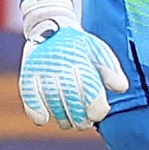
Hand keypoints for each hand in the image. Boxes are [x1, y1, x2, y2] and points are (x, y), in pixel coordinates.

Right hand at [18, 0, 128, 129]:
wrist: (50, 26)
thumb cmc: (80, 46)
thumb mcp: (99, 52)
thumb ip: (111, 70)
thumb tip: (121, 88)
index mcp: (81, 60)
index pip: (91, 92)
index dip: (96, 110)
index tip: (97, 114)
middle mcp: (61, 65)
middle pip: (72, 101)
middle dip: (81, 119)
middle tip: (84, 123)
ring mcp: (43, 70)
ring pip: (53, 103)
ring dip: (62, 118)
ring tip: (69, 122)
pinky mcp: (27, 74)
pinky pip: (30, 96)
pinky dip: (35, 111)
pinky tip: (43, 119)